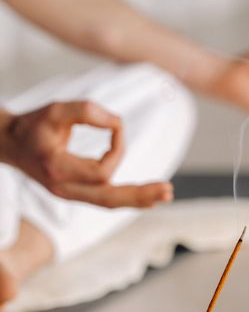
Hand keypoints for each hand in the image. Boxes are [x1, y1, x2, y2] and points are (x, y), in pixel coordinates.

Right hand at [2, 101, 171, 207]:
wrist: (9, 143)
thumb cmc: (33, 125)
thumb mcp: (57, 109)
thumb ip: (88, 111)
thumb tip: (119, 124)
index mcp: (58, 170)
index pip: (102, 170)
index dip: (117, 147)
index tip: (115, 125)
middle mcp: (63, 189)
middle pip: (110, 199)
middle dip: (140, 194)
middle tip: (169, 191)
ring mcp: (69, 194)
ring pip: (109, 202)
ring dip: (138, 198)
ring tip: (165, 194)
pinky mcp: (75, 192)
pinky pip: (104, 199)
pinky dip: (126, 197)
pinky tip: (147, 197)